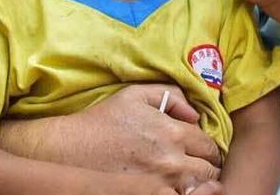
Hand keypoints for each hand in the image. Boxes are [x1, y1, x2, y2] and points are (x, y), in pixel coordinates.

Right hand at [0, 84, 220, 192]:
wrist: (70, 148)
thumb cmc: (103, 120)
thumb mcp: (135, 94)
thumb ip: (171, 96)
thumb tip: (194, 115)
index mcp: (173, 132)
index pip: (210, 146)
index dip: (207, 149)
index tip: (199, 152)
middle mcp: (172, 160)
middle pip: (209, 171)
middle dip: (205, 167)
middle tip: (195, 167)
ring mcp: (160, 184)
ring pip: (198, 190)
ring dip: (196, 184)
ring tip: (185, 179)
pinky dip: (180, 194)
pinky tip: (170, 188)